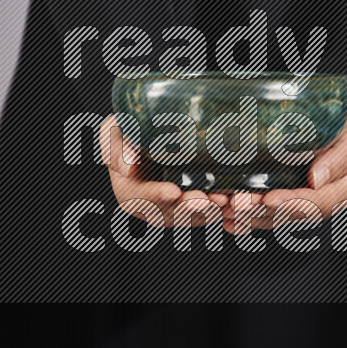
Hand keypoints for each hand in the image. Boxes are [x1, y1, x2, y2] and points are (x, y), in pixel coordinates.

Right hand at [100, 115, 229, 226]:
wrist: (150, 133)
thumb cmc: (127, 131)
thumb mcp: (112, 132)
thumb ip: (115, 148)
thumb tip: (129, 167)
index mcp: (129, 192)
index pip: (141, 198)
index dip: (157, 196)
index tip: (173, 191)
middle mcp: (152, 207)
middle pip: (170, 213)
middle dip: (189, 208)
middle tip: (206, 199)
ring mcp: (175, 209)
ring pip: (192, 216)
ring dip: (209, 210)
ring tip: (224, 199)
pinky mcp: (195, 205)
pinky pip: (208, 212)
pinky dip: (221, 208)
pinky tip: (233, 200)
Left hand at [219, 103, 346, 232]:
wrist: (341, 124)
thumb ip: (341, 158)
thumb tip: (317, 179)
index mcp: (339, 191)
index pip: (316, 204)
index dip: (291, 204)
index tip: (270, 199)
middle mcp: (317, 202)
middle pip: (288, 214)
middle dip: (260, 211)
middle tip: (237, 203)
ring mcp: (297, 201)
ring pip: (271, 216)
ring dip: (246, 215)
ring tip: (224, 206)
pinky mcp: (281, 196)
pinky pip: (262, 212)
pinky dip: (243, 217)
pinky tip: (225, 217)